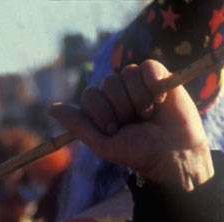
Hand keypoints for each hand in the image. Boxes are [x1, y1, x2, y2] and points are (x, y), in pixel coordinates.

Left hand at [48, 60, 212, 191]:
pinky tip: (161, 99)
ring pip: (127, 73)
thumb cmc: (137, 152)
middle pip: (108, 83)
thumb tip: (50, 108)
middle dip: (122, 107)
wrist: (173, 153)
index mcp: (100, 108)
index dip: (102, 113)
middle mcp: (116, 93)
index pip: (90, 96)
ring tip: (149, 114)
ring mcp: (137, 83)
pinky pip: (148, 66)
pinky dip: (154, 84)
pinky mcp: (159, 75)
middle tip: (135, 123)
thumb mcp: (102, 144)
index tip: (115, 131)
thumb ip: (78, 125)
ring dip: (139, 99)